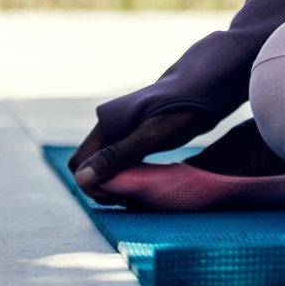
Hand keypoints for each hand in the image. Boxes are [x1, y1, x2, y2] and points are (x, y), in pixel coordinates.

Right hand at [68, 105, 213, 199]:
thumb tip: (82, 179)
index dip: (91, 184)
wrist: (204, 87)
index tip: (115, 195)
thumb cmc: (180, 109)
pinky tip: (145, 182)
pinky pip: (123, 162)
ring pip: (107, 166)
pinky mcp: (138, 137)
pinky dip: (128, 174)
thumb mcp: (150, 136)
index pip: (79, 164)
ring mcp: (123, 133)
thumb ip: (117, 156)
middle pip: (91, 167)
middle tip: (129, 198)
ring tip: (138, 193)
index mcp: (105, 126)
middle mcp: (109, 129)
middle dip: (103, 186)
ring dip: (116, 182)